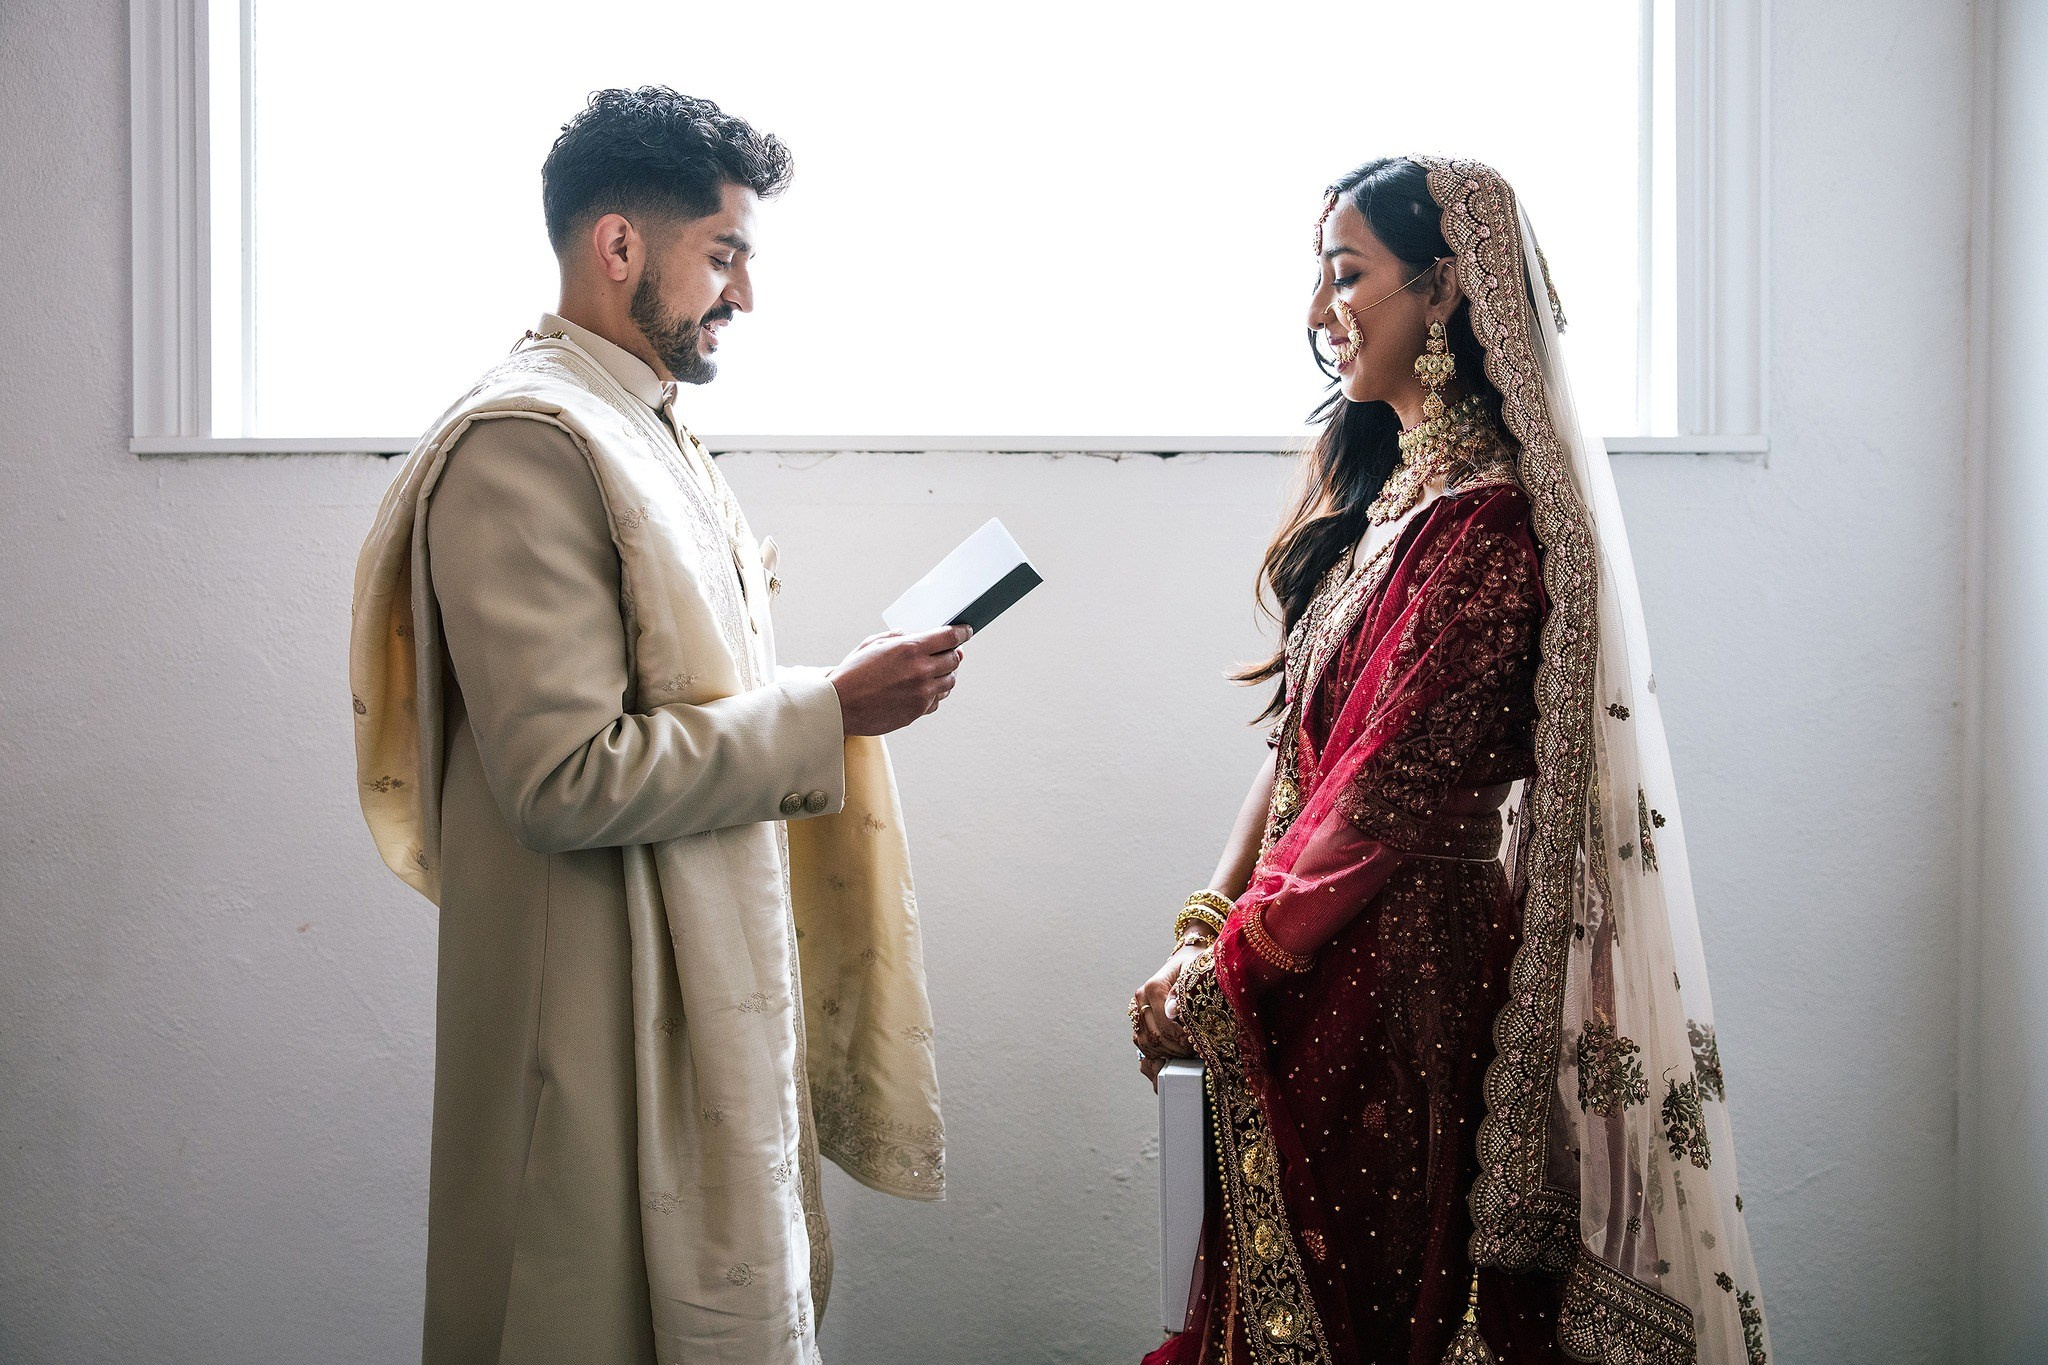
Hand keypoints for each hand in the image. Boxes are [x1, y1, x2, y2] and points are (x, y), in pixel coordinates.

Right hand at [829, 625, 970, 735]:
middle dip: (953, 654)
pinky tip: (924, 689)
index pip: (949, 637)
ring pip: (950, 682)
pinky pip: (937, 701)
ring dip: (946, 674)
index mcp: (910, 649)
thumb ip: (898, 636)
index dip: (962, 632)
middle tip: (949, 652)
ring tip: (935, 671)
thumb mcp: (873, 644)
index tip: (966, 631)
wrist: (839, 706)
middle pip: (954, 660)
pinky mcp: (917, 712)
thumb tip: (915, 634)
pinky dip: (935, 694)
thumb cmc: (852, 673)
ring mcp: (921, 694)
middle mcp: (920, 671)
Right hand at [1130, 942, 1205, 1088]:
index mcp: (1153, 987)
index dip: (1180, 1037)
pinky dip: (1157, 1052)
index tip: (1195, 1042)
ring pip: (1146, 1043)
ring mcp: (1137, 1009)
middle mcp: (1140, 998)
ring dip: (1166, 1052)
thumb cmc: (1193, 968)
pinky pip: (1142, 1043)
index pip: (1164, 1022)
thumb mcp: (1194, 973)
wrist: (1184, 962)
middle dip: (1175, 1048)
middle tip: (1193, 1050)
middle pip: (1154, 1036)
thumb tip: (1172, 1011)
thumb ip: (1182, 992)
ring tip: (1184, 1052)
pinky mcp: (1137, 1019)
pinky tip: (1173, 1051)